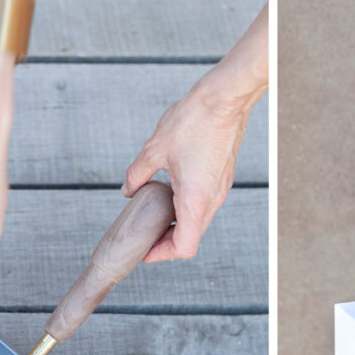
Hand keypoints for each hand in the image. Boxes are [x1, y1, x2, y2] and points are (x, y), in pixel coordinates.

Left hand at [122, 73, 254, 261]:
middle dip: (167, 241)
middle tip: (146, 234)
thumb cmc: (195, 121)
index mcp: (194, 200)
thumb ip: (138, 174)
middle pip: (191, 238)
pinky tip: (171, 191)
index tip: (147, 250)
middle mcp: (211, 200)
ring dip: (177, 223)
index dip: (162, 254)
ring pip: (199, 221)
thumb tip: (129, 189)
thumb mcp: (154, 149)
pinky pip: (204, 204)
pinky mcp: (223, 178)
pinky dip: (187, 207)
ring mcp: (220, 190)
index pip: (184, 247)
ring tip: (156, 212)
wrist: (225, 100)